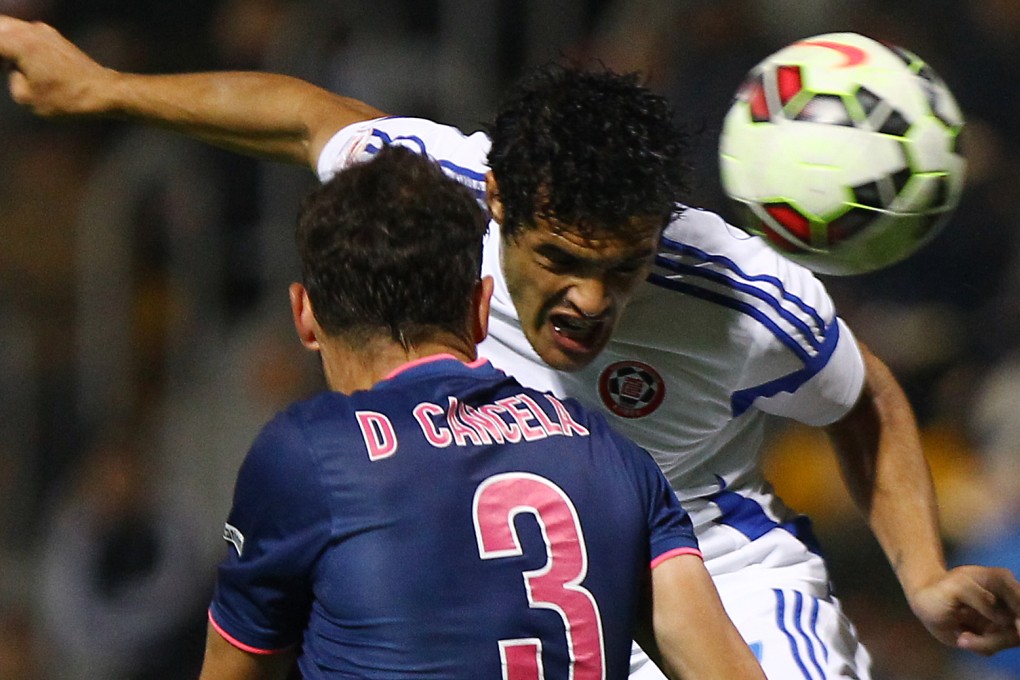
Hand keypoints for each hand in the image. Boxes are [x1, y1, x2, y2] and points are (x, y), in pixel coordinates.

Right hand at [0, 15, 114, 115]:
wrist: (104, 92)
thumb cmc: (68, 98)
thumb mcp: (27, 98)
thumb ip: (11, 79)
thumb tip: (12, 69)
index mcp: (20, 43)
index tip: (1, 70)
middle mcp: (31, 31)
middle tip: (1, 66)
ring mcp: (44, 32)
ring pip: (9, 27)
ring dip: (3, 41)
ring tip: (5, 65)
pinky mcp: (54, 37)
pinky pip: (24, 33)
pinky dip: (14, 42)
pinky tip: (16, 62)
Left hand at [909, 564, 1019, 654]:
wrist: (926, 600)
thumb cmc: (941, 589)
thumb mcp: (958, 587)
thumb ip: (982, 599)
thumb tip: (1006, 618)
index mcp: (1003, 581)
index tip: (1017, 631)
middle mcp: (1009, 600)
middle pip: (1019, 624)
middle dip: (998, 638)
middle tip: (966, 639)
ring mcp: (1004, 619)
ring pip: (1010, 639)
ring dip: (986, 643)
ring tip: (961, 638)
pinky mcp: (995, 634)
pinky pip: (995, 647)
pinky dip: (980, 646)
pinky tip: (963, 638)